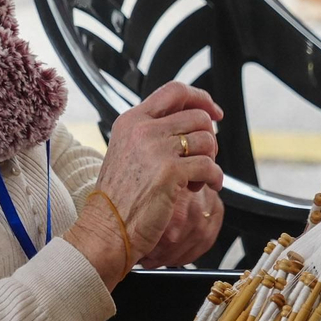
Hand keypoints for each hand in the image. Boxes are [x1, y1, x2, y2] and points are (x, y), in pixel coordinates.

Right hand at [65, 82, 224, 287]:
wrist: (106, 229)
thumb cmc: (119, 198)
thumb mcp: (128, 151)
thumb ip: (152, 132)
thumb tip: (192, 121)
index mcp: (132, 120)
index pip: (174, 91)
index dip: (201, 98)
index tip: (214, 112)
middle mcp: (143, 129)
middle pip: (198, 116)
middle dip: (209, 139)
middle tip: (201, 159)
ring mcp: (156, 149)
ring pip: (207, 140)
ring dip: (209, 161)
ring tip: (195, 178)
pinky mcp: (171, 172)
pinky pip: (209, 166)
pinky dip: (214, 178)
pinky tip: (204, 188)